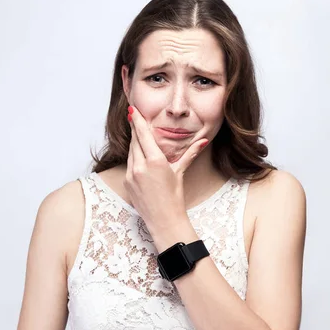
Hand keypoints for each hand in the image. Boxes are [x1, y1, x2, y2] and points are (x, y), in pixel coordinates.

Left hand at [125, 105, 208, 243]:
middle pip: (135, 141)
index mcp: (155, 161)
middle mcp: (140, 166)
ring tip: (137, 134)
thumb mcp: (180, 172)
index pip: (142, 134)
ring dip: (134, 143)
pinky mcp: (126, 182)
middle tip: (134, 116)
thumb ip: (190, 153)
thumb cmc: (174, 198)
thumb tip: (203, 140)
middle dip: (135, 129)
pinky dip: (133, 157)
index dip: (136, 120)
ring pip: (131, 152)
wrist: (164, 220)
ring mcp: (131, 174)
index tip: (132, 109)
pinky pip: (128, 164)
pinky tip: (138, 155)